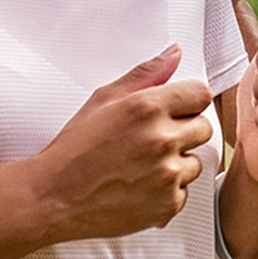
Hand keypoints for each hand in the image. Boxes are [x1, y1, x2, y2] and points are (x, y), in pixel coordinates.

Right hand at [34, 46, 214, 242]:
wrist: (54, 197)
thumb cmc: (75, 148)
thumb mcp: (104, 99)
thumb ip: (145, 74)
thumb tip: (174, 54)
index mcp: (147, 107)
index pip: (201, 94)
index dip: (188, 101)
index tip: (176, 110)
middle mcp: (162, 139)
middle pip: (204, 127)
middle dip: (184, 131)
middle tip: (154, 139)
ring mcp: (167, 174)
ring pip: (196, 161)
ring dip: (177, 162)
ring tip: (143, 165)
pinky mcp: (167, 204)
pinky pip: (184, 192)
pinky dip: (167, 191)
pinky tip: (141, 186)